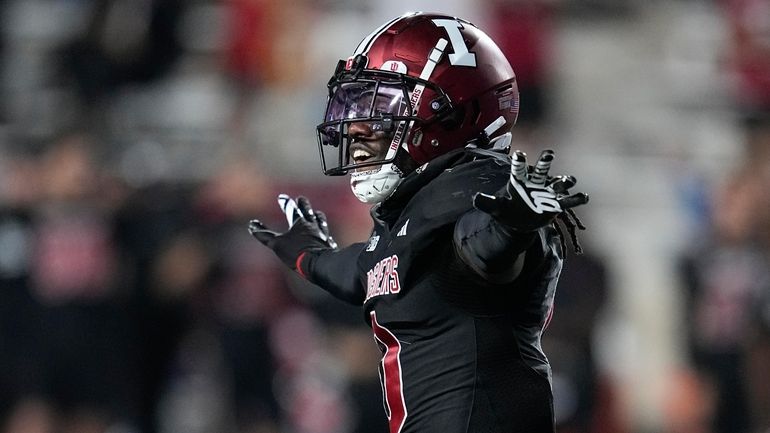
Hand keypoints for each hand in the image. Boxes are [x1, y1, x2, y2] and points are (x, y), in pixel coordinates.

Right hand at [249, 194, 337, 269]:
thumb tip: (252, 225)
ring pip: (320, 221)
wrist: (320, 263)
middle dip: (303, 204)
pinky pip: (327, 237)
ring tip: (317, 213)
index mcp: (300, 223)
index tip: (282, 196)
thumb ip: (264, 235)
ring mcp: (322, 235)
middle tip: (301, 198)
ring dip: (317, 216)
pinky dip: (325, 234)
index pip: (291, 209)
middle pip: (308, 212)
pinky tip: (326, 236)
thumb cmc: (297, 252)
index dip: (286, 203)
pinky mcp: (329, 245)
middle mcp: (313, 226)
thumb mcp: (277, 244)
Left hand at [473, 149, 588, 231]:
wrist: (518, 221)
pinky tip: (583, 197)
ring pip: (558, 184)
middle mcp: (535, 183)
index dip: (519, 162)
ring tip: (568, 180)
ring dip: (564, 181)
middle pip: (541, 170)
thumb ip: (486, 202)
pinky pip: (568, 201)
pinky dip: (576, 198)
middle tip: (549, 153)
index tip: (520, 155)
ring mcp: (547, 193)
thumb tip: (475, 199)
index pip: (519, 169)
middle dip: (545, 162)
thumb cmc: (506, 210)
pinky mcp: (556, 204)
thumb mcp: (495, 207)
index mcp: (519, 180)